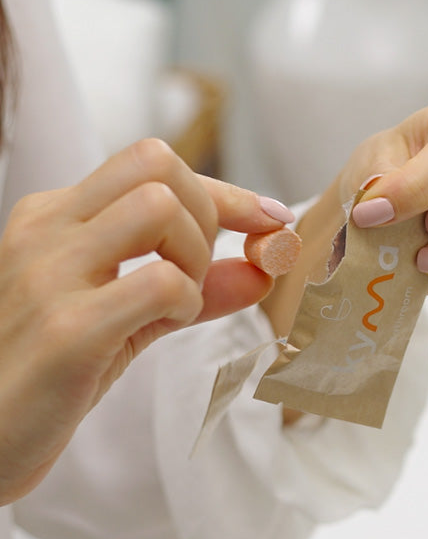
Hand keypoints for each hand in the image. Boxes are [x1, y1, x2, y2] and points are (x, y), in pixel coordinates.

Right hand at [0, 139, 294, 503]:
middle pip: (158, 166)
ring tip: (180, 301)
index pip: (152, 164)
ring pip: (160, 209)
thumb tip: (261, 271)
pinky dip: (186, 302)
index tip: (271, 219)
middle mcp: (46, 230)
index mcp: (55, 218)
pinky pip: (161, 283)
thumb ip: (193, 288)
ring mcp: (50, 275)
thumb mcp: (128, 317)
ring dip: (196, 256)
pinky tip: (166, 324)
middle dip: (210, 213)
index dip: (226, 190)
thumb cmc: (53, 373)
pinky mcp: (66, 330)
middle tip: (200, 271)